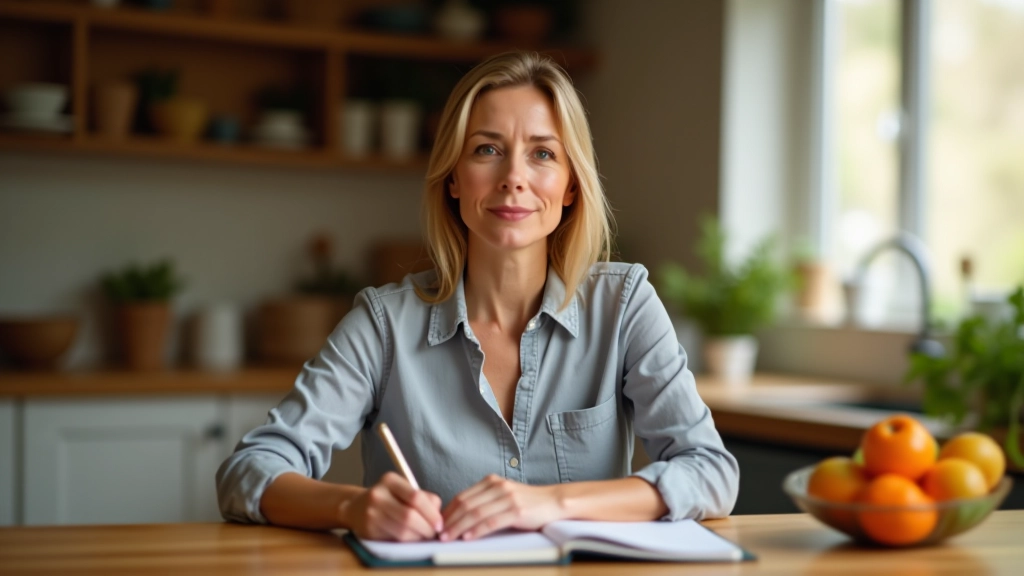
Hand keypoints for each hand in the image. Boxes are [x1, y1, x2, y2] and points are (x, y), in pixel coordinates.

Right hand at [340, 472, 442, 540]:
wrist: (355, 508)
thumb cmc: (388, 499)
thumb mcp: (404, 491)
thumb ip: (425, 499)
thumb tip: (439, 517)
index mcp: (390, 480)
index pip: (416, 497)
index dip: (431, 513)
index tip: (439, 524)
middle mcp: (378, 494)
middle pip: (409, 516)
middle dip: (426, 528)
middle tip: (434, 534)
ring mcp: (371, 512)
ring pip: (402, 531)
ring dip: (418, 537)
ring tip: (423, 537)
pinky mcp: (368, 529)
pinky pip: (394, 539)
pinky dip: (407, 542)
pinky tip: (411, 539)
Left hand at [440, 474, 564, 540]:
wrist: (553, 502)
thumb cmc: (526, 502)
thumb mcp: (502, 495)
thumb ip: (484, 501)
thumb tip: (459, 516)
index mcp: (491, 481)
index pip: (462, 497)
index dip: (447, 512)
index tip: (437, 525)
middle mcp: (497, 487)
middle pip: (466, 504)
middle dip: (449, 521)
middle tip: (438, 534)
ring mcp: (507, 498)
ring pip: (476, 513)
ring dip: (459, 527)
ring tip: (448, 538)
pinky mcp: (517, 511)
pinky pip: (492, 522)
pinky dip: (477, 530)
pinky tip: (468, 537)